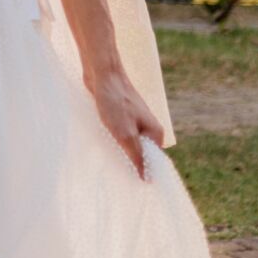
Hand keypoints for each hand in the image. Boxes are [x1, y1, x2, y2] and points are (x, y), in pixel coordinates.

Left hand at [84, 64, 164, 179]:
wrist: (102, 73)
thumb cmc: (114, 102)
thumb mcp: (126, 134)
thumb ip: (137, 157)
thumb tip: (148, 180)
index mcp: (155, 132)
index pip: (152, 162)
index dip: (141, 173)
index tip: (128, 184)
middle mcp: (148, 127)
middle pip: (140, 154)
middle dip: (128, 162)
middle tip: (114, 173)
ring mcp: (135, 120)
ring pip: (128, 143)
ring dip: (119, 150)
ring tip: (107, 159)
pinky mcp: (122, 115)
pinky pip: (120, 134)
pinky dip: (112, 140)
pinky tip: (102, 144)